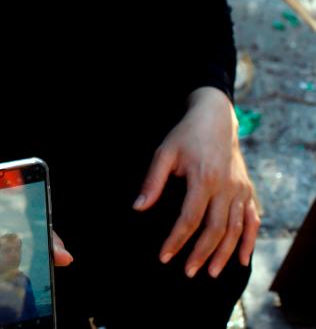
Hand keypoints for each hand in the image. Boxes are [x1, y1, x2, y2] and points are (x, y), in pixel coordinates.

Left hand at [134, 86, 258, 277]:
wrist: (216, 119)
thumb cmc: (185, 136)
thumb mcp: (164, 153)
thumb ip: (152, 182)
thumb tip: (138, 208)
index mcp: (204, 178)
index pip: (189, 218)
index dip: (176, 240)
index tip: (164, 257)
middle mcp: (226, 187)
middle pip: (216, 229)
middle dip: (202, 254)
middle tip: (189, 273)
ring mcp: (241, 190)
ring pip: (236, 229)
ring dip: (224, 253)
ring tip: (211, 272)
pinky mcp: (248, 190)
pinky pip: (252, 220)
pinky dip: (248, 240)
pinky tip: (241, 259)